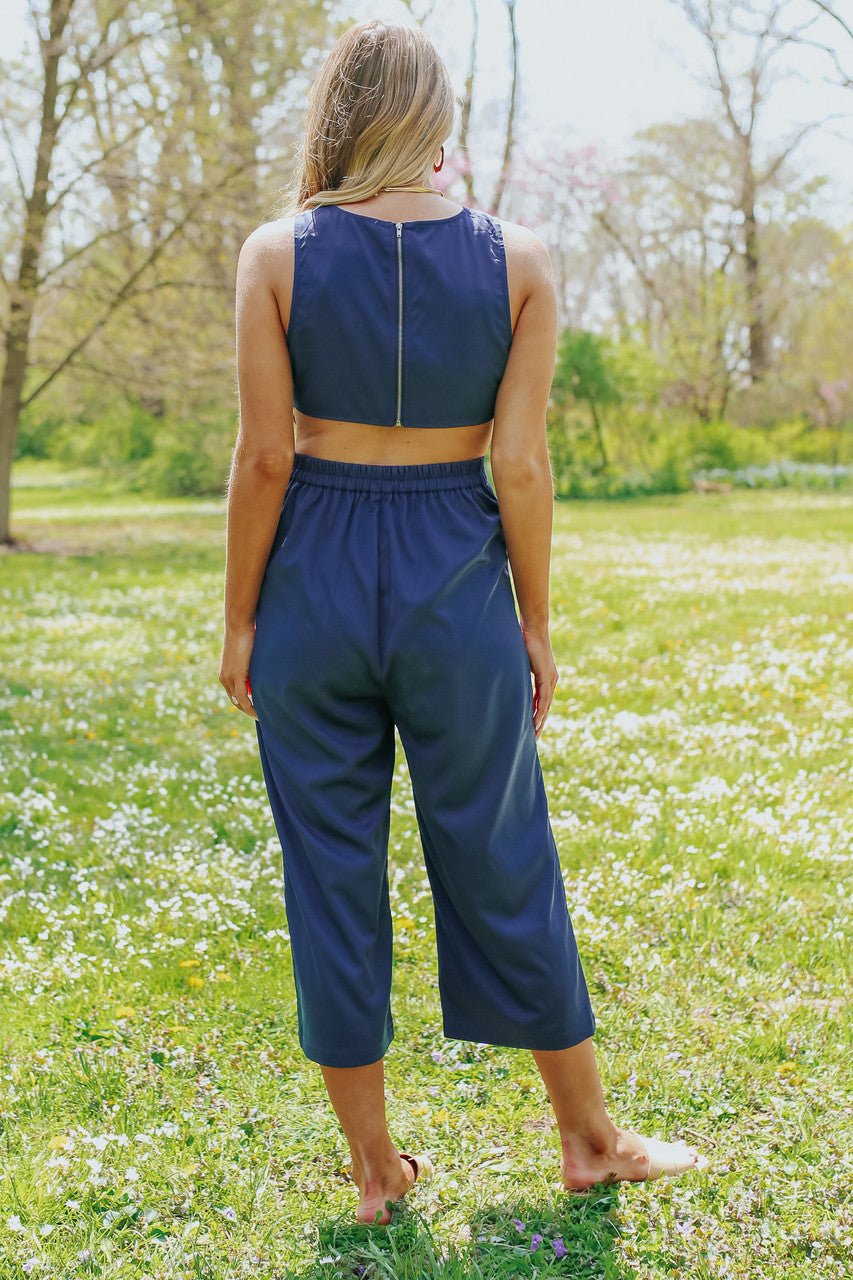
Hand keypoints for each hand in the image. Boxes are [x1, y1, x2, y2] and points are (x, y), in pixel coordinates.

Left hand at [219, 621, 257, 719]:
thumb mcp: (247, 650)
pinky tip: (259, 713)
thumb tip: (263, 660)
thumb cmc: (245, 633)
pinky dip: (251, 707)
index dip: (244, 702)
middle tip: (261, 716)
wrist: (238, 625)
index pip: (234, 694)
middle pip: (235, 701)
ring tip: (263, 717)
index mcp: (225, 673)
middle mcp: (224, 678)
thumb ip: (251, 660)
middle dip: (247, 710)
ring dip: (250, 711)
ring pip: (239, 702)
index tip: (257, 708)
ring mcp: (229, 678)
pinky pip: (243, 698)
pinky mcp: (236, 677)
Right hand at [521, 622, 557, 739]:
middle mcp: (551, 680)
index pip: (541, 702)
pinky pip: (543, 699)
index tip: (531, 728)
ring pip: (545, 706)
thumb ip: (516, 672)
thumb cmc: (524, 641)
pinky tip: (535, 722)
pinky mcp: (547, 677)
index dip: (536, 715)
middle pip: (545, 708)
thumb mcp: (520, 662)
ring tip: (534, 735)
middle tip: (533, 739)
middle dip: (539, 724)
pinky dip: (539, 711)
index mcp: (545, 678)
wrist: (533, 628)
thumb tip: (505, 678)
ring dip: (540, 721)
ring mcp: (550, 679)